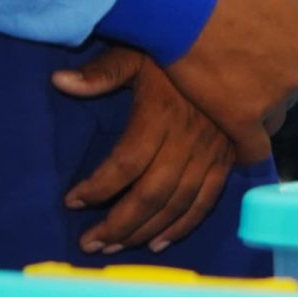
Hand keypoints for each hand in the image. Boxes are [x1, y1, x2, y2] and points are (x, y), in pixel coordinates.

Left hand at [52, 48, 237, 253]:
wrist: (237, 50)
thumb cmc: (179, 50)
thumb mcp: (138, 52)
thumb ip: (102, 71)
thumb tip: (60, 82)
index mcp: (161, 115)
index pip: (126, 163)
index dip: (97, 187)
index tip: (71, 200)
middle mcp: (188, 140)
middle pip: (151, 193)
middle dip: (118, 224)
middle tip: (90, 242)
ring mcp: (211, 153)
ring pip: (177, 203)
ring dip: (145, 230)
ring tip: (116, 246)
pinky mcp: (227, 160)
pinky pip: (207, 200)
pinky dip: (184, 225)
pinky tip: (159, 241)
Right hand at [162, 0, 297, 162]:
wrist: (187, 9)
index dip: (281, 70)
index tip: (259, 66)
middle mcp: (296, 79)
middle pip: (288, 96)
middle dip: (268, 92)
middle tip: (238, 83)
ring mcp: (270, 102)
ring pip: (271, 121)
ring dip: (256, 119)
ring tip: (230, 109)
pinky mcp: (242, 121)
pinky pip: (253, 149)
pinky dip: (247, 153)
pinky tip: (236, 153)